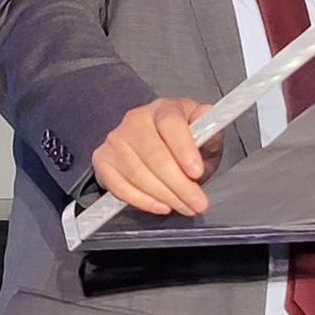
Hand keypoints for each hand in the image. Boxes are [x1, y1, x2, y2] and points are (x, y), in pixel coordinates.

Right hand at [90, 97, 223, 216]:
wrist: (155, 144)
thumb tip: (212, 118)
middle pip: (155, 155)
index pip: (171, 123)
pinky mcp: (102, 159)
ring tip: (184, 206)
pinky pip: (120, 187)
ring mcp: (116, 139)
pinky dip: (142, 201)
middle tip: (197, 203)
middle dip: (180, 185)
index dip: (184, 149)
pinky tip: (161, 206)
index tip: (196, 172)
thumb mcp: (204, 134)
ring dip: (165, 196)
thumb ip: (210, 130)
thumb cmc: (182, 140)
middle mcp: (136, 119)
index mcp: (164, 108)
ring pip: (139, 174)